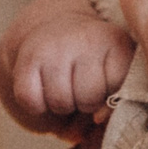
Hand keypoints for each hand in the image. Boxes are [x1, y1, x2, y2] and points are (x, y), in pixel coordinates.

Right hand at [0, 0, 134, 138]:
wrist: (55, 30)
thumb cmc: (93, 67)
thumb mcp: (114, 77)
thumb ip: (118, 103)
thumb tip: (98, 118)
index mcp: (117, 42)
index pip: (118, 88)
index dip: (109, 97)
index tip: (105, 84)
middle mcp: (87, 38)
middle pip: (88, 98)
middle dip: (84, 104)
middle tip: (80, 89)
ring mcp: (55, 46)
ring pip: (60, 102)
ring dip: (60, 106)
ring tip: (64, 88)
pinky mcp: (29, 56)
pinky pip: (30, 99)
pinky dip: (35, 106)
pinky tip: (43, 90)